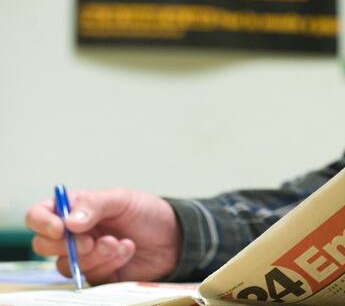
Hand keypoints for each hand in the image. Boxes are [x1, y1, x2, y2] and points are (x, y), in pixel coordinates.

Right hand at [25, 188, 180, 284]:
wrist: (174, 237)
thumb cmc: (147, 213)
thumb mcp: (122, 199)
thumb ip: (94, 204)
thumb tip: (68, 222)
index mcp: (75, 209)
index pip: (39, 214)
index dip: (42, 222)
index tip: (59, 228)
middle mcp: (74, 234)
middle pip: (43, 245)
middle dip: (68, 244)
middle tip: (91, 241)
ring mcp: (84, 256)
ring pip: (66, 264)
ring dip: (94, 255)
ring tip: (119, 243)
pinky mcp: (98, 274)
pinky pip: (89, 276)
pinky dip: (109, 263)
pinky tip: (127, 250)